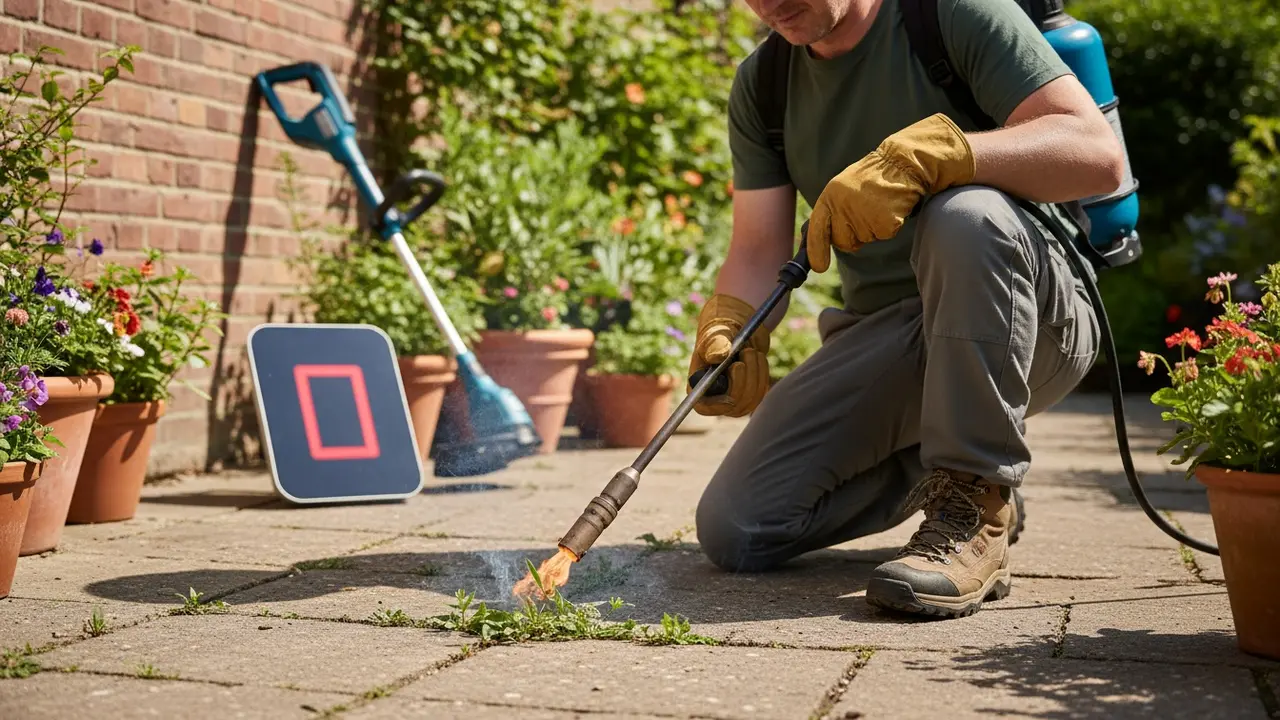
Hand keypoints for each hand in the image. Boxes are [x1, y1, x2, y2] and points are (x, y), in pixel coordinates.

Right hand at [688, 293, 769, 417]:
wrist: (737, 330)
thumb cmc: (720, 331)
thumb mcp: (716, 334)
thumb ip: (715, 344)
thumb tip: (718, 357)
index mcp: (699, 385)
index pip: (704, 407)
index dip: (718, 404)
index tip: (733, 384)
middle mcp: (715, 397)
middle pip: (733, 405)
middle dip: (743, 378)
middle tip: (745, 351)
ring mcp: (734, 398)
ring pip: (750, 400)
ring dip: (755, 373)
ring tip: (750, 350)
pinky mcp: (750, 395)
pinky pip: (761, 393)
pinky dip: (762, 372)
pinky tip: (757, 357)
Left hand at [807, 113, 975, 272]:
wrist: (902, 164)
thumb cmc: (873, 178)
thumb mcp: (844, 189)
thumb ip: (832, 211)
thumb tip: (820, 242)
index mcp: (830, 196)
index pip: (817, 229)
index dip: (816, 250)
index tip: (819, 266)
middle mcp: (843, 207)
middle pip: (843, 242)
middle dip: (853, 237)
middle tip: (866, 213)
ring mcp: (863, 215)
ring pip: (864, 239)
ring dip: (872, 228)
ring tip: (879, 205)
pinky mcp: (884, 223)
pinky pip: (883, 235)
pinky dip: (889, 226)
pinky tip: (891, 208)